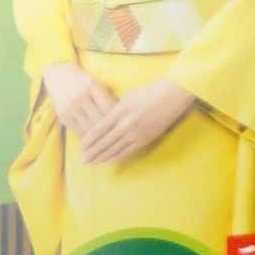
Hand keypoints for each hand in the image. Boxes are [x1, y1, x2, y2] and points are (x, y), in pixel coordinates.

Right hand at [42, 62, 116, 136]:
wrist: (58, 77)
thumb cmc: (83, 81)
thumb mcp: (95, 84)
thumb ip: (106, 98)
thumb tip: (121, 117)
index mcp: (91, 86)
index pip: (108, 107)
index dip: (118, 118)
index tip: (125, 125)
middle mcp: (79, 97)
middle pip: (99, 119)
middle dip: (110, 130)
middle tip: (120, 138)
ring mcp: (69, 108)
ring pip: (89, 128)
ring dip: (99, 137)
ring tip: (109, 142)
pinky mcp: (63, 116)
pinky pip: (78, 131)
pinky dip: (89, 137)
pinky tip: (96, 141)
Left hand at [80, 79, 195, 164]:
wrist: (173, 94)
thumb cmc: (149, 92)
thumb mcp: (127, 97)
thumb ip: (114, 110)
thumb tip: (103, 122)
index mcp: (119, 110)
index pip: (98, 129)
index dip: (88, 140)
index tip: (80, 147)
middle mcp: (126, 123)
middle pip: (104, 141)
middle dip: (92, 152)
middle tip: (82, 160)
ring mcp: (137, 132)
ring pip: (115, 148)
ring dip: (102, 157)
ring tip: (92, 163)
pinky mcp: (146, 138)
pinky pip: (128, 151)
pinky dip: (117, 157)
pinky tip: (108, 161)